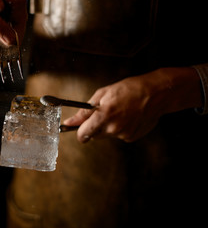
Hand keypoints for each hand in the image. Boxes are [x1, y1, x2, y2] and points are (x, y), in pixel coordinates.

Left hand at [63, 67, 202, 142]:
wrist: (157, 93)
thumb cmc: (129, 89)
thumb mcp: (103, 94)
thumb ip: (84, 111)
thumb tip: (70, 122)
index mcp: (104, 116)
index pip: (83, 135)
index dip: (79, 131)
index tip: (79, 127)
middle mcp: (113, 128)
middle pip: (94, 135)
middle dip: (94, 126)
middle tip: (104, 112)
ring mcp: (123, 135)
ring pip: (107, 135)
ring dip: (108, 126)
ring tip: (119, 111)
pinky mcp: (132, 138)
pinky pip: (118, 135)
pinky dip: (120, 128)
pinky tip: (128, 116)